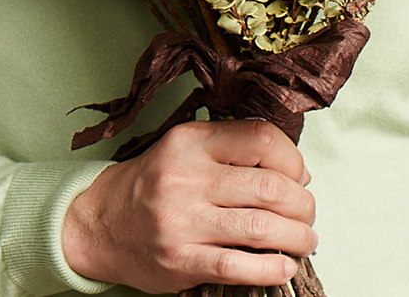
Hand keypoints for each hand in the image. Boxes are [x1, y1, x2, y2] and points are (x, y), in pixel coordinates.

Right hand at [61, 119, 316, 292]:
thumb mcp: (187, 147)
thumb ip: (232, 147)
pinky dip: (271, 268)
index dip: (293, 159)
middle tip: (307, 211)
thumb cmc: (154, 182)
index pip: (261, 139)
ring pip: (261, 227)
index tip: (299, 175)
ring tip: (305, 239)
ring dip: (296, 237)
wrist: (101, 221)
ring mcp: (183, 221)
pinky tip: (284, 266)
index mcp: (193, 141)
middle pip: (270, 188)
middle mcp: (188, 177)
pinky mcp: (181, 260)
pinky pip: (238, 266)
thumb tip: (294, 169)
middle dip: (303, 203)